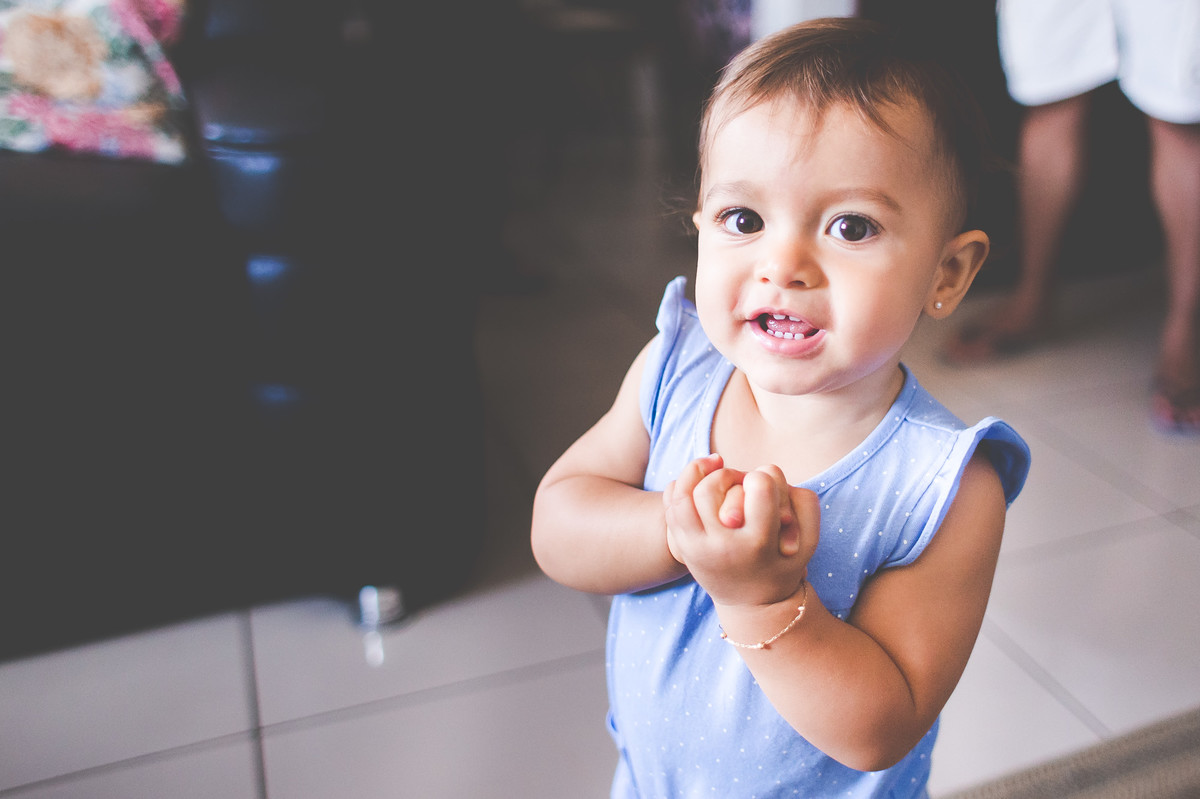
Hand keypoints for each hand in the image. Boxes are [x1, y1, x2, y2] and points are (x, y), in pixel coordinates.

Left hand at [663, 455, 819, 607]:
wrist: (753, 605)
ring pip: (686, 493)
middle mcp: (724, 547)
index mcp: (759, 543)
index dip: (764, 477)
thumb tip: (768, 474)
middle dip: (729, 474)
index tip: (765, 487)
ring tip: (714, 470)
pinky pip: (671, 506)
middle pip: (714, 486)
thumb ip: (804, 502)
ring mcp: (697, 548)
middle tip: (741, 484)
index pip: (759, 486)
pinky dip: (679, 485)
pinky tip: (695, 482)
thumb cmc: (784, 564)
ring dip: (700, 473)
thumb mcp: (808, 540)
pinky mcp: (683, 548)